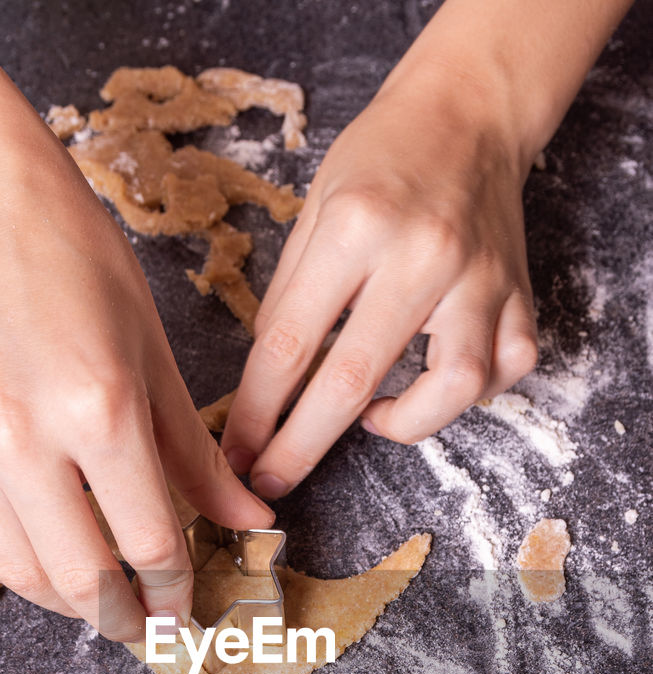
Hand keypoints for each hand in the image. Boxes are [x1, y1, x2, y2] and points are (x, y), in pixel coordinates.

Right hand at [0, 142, 273, 638]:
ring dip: (66, 600)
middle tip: (144, 623)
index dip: (174, 592)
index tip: (184, 609)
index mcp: (97, 408)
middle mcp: (19, 436)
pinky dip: (11, 568)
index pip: (148, 543)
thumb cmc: (81, 272)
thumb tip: (251, 524)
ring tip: (97, 593)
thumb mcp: (157, 364)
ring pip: (19, 574)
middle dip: (123, 617)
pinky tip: (42, 557)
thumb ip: (198, 460)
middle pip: (80, 578)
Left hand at [221, 63, 538, 498]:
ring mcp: (481, 278)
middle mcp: (423, 254)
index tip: (233, 452)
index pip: (290, 343)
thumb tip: (266, 386)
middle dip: (301, 447)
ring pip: (451, 388)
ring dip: (404, 424)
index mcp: (356, 225)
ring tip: (375, 419)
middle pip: (353, 383)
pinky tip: (432, 385)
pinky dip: (466, 397)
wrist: (469, 112)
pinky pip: (503, 372)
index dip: (256, 411)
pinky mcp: (520, 294)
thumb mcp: (315, 207)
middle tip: (270, 480)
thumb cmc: (382, 159)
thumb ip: (291, 295)